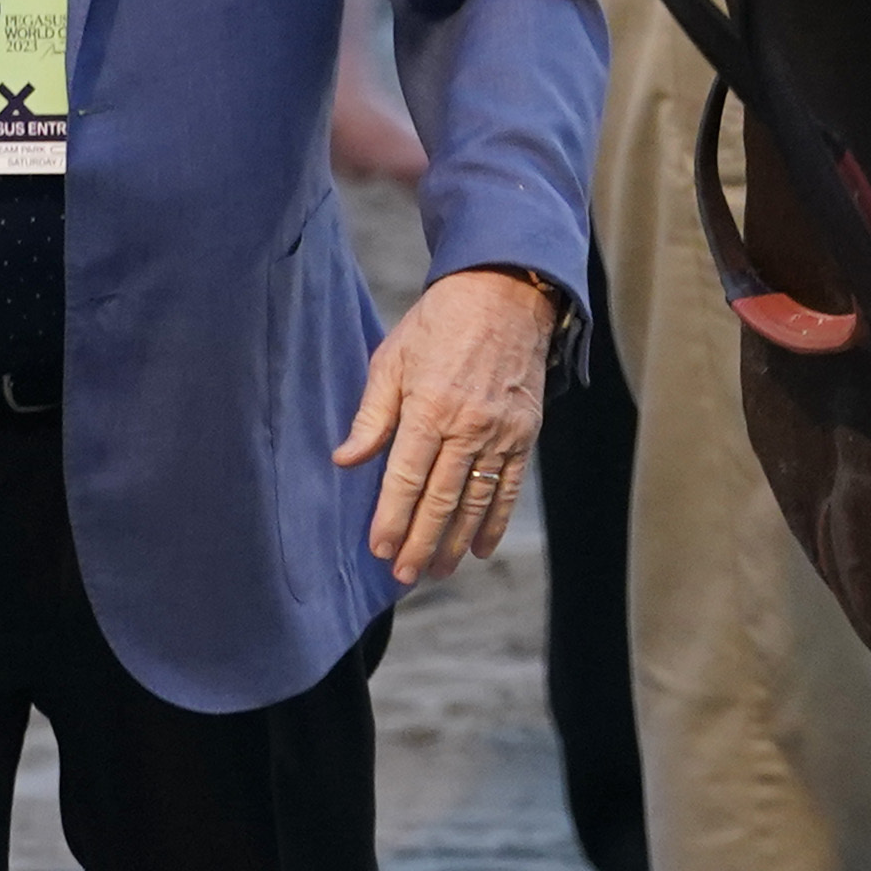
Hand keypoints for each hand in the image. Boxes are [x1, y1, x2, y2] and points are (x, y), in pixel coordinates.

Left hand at [338, 264, 556, 586]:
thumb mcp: (391, 360)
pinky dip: (496, 521)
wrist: (504, 294)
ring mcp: (501, 432)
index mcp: (429, 407)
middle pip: (440, 499)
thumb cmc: (438, 324)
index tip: (379, 549)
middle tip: (404, 575)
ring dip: (454, 541)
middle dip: (420, 542)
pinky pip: (510, 487)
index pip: (406, 478)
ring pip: (476, 500)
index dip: (391, 518)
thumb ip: (371, 415)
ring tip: (436, 570)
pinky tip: (480, 548)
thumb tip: (345, 461)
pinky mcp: (525, 433)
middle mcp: (468, 426)